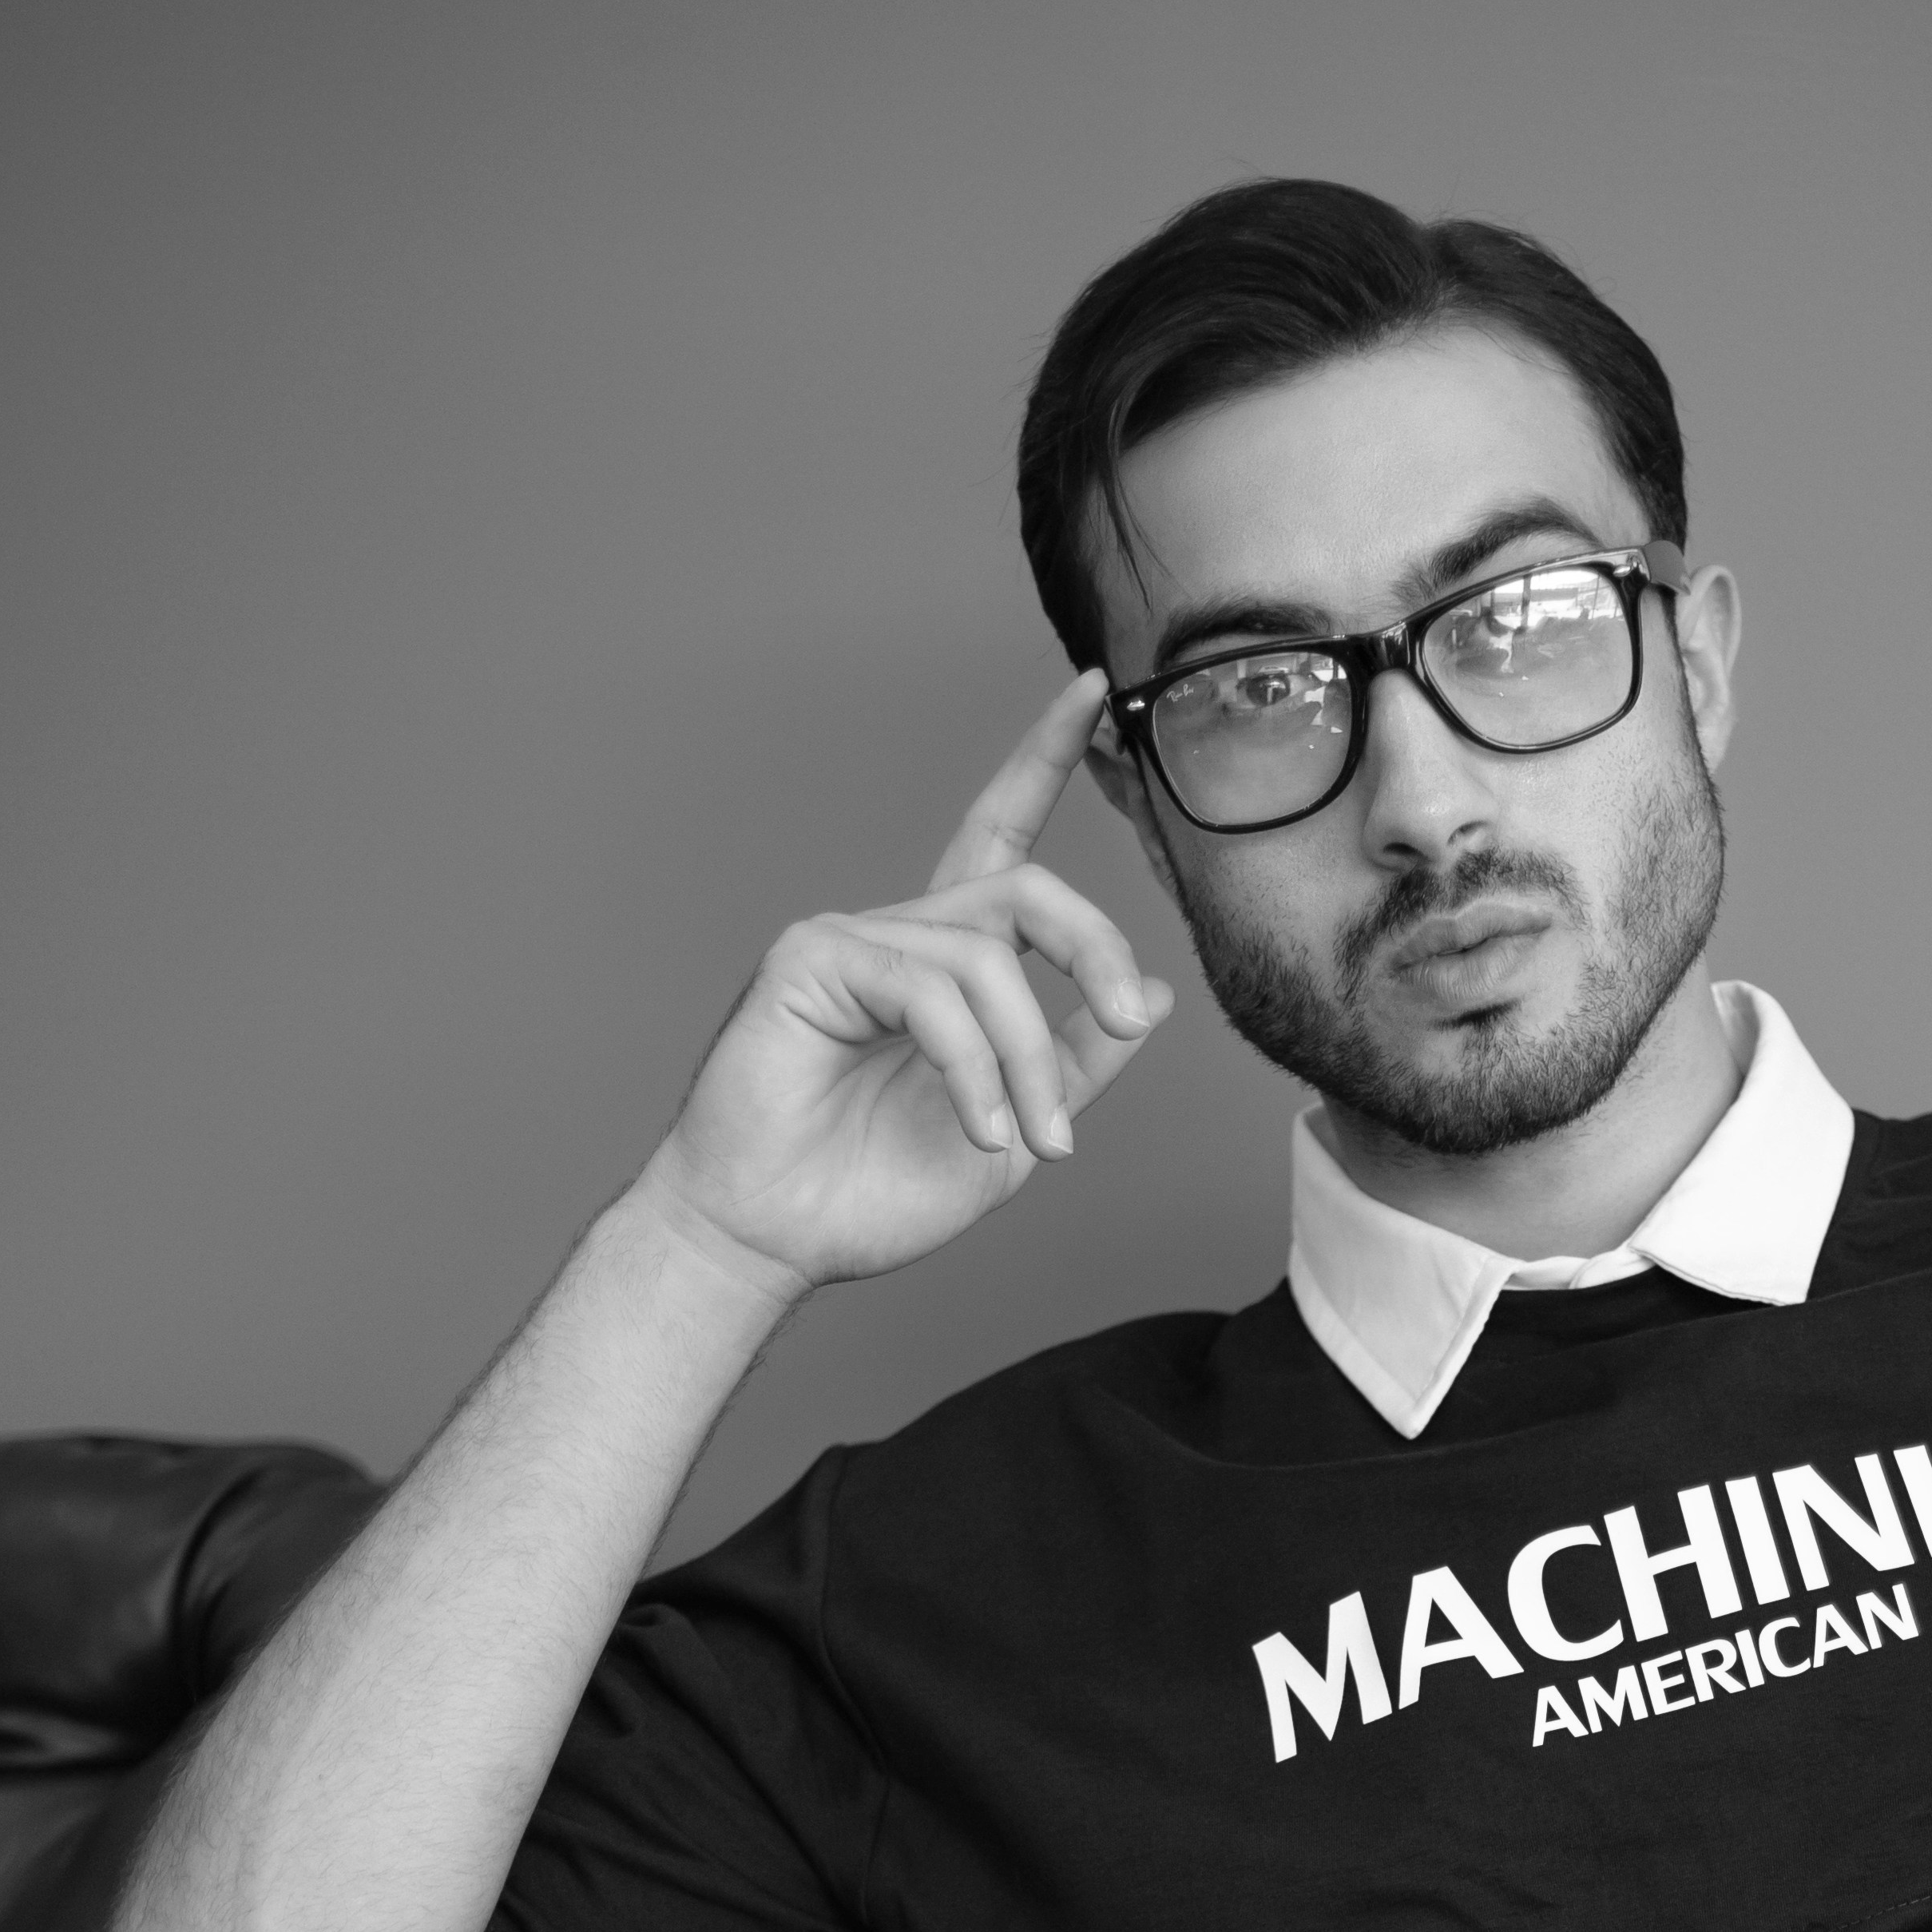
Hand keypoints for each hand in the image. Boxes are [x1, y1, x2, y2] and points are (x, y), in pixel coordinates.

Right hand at [645, 672, 1174, 1288]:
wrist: (777, 1240)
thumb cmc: (874, 1192)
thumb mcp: (1017, 1131)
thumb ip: (1077, 1061)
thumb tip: (1154, 996)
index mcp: (948, 966)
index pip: (1002, 840)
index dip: (1044, 762)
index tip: (1091, 691)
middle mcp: (901, 936)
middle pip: (1025, 889)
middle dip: (1093, 949)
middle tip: (1122, 1019)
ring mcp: (851, 939)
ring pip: (988, 958)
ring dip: (1026, 1060)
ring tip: (1033, 1143)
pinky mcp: (810, 959)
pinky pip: (930, 993)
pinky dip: (973, 1067)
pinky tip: (979, 1128)